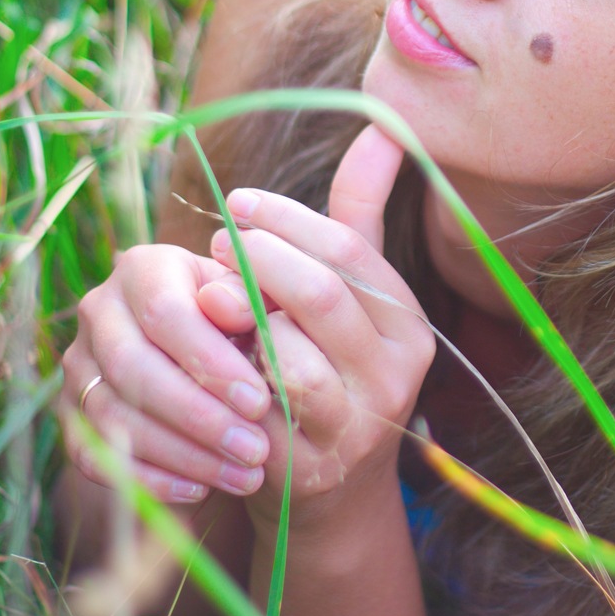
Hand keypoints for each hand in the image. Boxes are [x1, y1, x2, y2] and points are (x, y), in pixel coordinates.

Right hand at [60, 244, 272, 502]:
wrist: (202, 347)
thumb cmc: (239, 316)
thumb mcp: (252, 295)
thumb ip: (250, 298)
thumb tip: (233, 311)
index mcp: (142, 269)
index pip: (167, 314)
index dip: (212, 362)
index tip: (259, 402)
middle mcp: (99, 312)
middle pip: (133, 369)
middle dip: (199, 416)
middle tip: (255, 449)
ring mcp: (78, 365)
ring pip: (114, 417)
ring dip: (183, 454)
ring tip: (243, 475)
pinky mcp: (70, 414)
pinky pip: (95, 456)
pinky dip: (148, 478)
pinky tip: (200, 488)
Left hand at [199, 125, 435, 531]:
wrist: (331, 489)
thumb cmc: (334, 364)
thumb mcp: (352, 293)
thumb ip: (360, 212)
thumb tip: (383, 126)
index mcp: (409, 325)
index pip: (351, 250)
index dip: (288, 219)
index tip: (238, 203)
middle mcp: (395, 376)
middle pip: (322, 296)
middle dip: (258, 260)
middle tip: (214, 246)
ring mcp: (355, 429)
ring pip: (292, 360)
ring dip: (240, 322)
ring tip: (210, 302)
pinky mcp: (306, 473)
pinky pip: (254, 415)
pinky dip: (225, 377)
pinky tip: (205, 355)